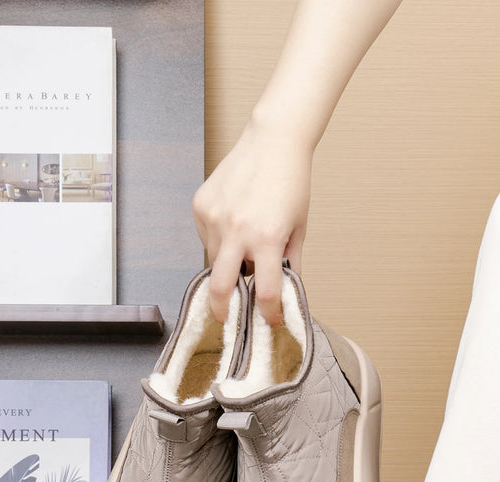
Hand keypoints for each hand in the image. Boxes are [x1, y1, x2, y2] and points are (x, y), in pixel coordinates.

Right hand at [193, 122, 312, 325]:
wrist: (272, 142)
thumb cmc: (290, 184)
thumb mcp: (298, 228)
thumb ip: (290, 262)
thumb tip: (286, 292)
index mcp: (267, 239)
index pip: (266, 292)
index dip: (269, 313)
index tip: (271, 321)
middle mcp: (237, 230)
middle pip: (221, 288)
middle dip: (222, 310)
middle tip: (227, 319)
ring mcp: (214, 218)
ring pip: (213, 260)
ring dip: (226, 266)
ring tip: (242, 250)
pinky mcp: (200, 206)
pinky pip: (206, 237)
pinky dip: (218, 241)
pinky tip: (233, 225)